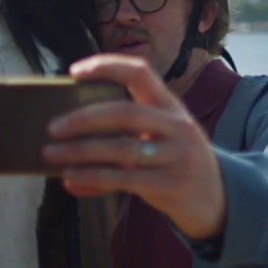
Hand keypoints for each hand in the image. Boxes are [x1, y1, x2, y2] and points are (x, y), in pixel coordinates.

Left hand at [42, 54, 226, 240]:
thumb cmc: (177, 163)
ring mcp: (175, 156)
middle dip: (83, 118)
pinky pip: (123, 179)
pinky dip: (92, 177)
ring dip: (79, 152)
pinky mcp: (169, 185)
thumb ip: (126, 132)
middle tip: (52, 127)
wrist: (217, 201)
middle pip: (125, 112)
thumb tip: (67, 140)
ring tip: (50, 154)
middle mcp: (176, 126)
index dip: (106, 66)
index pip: (140, 72)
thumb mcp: (163, 137)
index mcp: (172, 106)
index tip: (73, 71)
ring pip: (120, 150)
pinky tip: (70, 178)